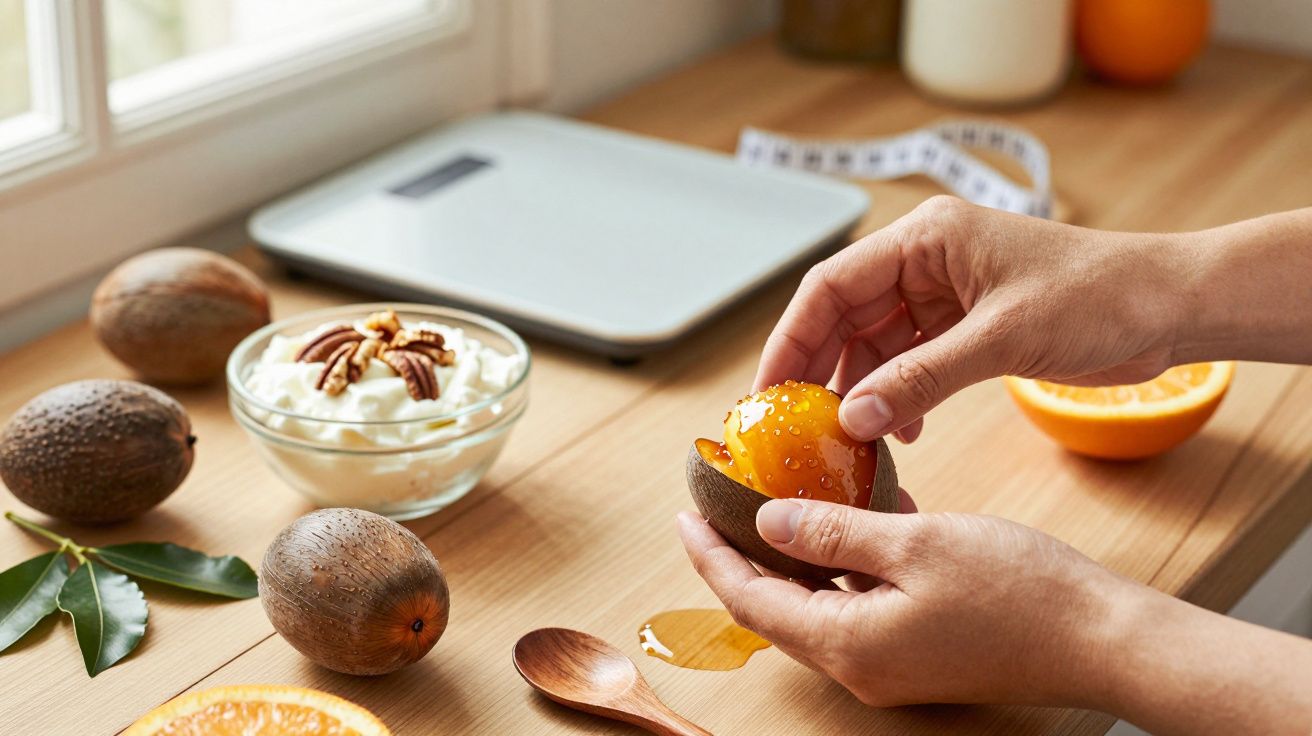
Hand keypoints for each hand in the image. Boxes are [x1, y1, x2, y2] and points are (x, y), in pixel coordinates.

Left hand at [677, 498, 1137, 707]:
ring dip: (798, 555)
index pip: (750, 600)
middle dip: (744, 556)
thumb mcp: (914, 544)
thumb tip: (768, 522)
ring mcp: (890, 663)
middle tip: (722, 506)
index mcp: (847, 644)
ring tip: (780, 500)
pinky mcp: (918, 651)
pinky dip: (848, 564)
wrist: (1100, 638)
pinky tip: (858, 515)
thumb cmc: (1018, 590)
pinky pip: (861, 605)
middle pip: (776, 607)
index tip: (685, 515)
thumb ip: (833, 533)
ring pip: (819, 603)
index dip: (712, 556)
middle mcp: (859, 665)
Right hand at [756, 196, 1185, 442]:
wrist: (1170, 308)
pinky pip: (911, 362)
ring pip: (876, 345)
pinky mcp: (965, 326)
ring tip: (855, 438)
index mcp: (926, 238)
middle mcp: (925, 260)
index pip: (832, 284)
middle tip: (797, 425)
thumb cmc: (1098, 297)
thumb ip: (922, 378)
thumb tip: (855, 419)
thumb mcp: (1002, 339)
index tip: (768, 391)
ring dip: (865, 391)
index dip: (792, 337)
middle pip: (845, 316)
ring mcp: (944, 294)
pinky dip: (900, 396)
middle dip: (822, 370)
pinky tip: (902, 429)